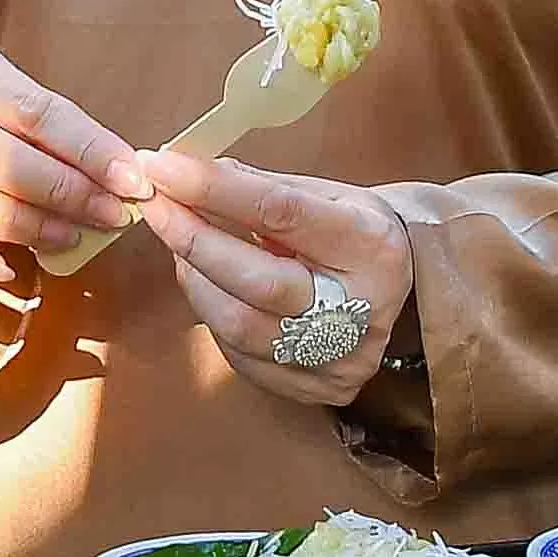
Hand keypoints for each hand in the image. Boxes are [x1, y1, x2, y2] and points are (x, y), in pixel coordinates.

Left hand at [130, 150, 411, 409]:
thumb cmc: (353, 230)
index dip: (213, 190)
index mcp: (371, 245)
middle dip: (193, 241)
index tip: (163, 168)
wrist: (402, 287)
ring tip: (180, 244)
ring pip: (241, 327)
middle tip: (155, 206)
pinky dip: (212, 315)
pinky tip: (208, 285)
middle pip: (258, 283)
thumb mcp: (324, 193)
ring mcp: (342, 358)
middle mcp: (364, 309)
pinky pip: (242, 356)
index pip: (280, 213)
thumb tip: (184, 173)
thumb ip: (258, 187)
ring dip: (194, 280)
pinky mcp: (319, 387)